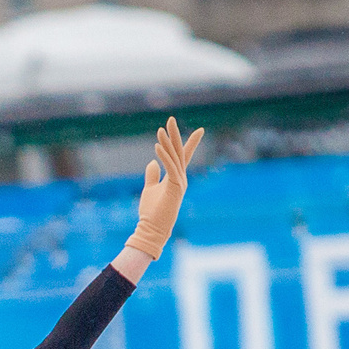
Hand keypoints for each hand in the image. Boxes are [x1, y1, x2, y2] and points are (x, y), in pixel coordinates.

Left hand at [124, 117, 204, 262]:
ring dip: (167, 142)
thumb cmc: (151, 212)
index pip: (183, 156)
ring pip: (175, 158)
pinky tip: (157, 146)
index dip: (190, 142)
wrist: (152, 230)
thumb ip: (152, 175)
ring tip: (160, 129)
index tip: (199, 130)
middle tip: (171, 119)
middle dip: (175, 135)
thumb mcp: (150, 189)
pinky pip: (170, 167)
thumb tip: (153, 162)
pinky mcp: (175, 188)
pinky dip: (164, 156)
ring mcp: (180, 183)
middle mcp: (181, 178)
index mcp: (176, 178)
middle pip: (180, 152)